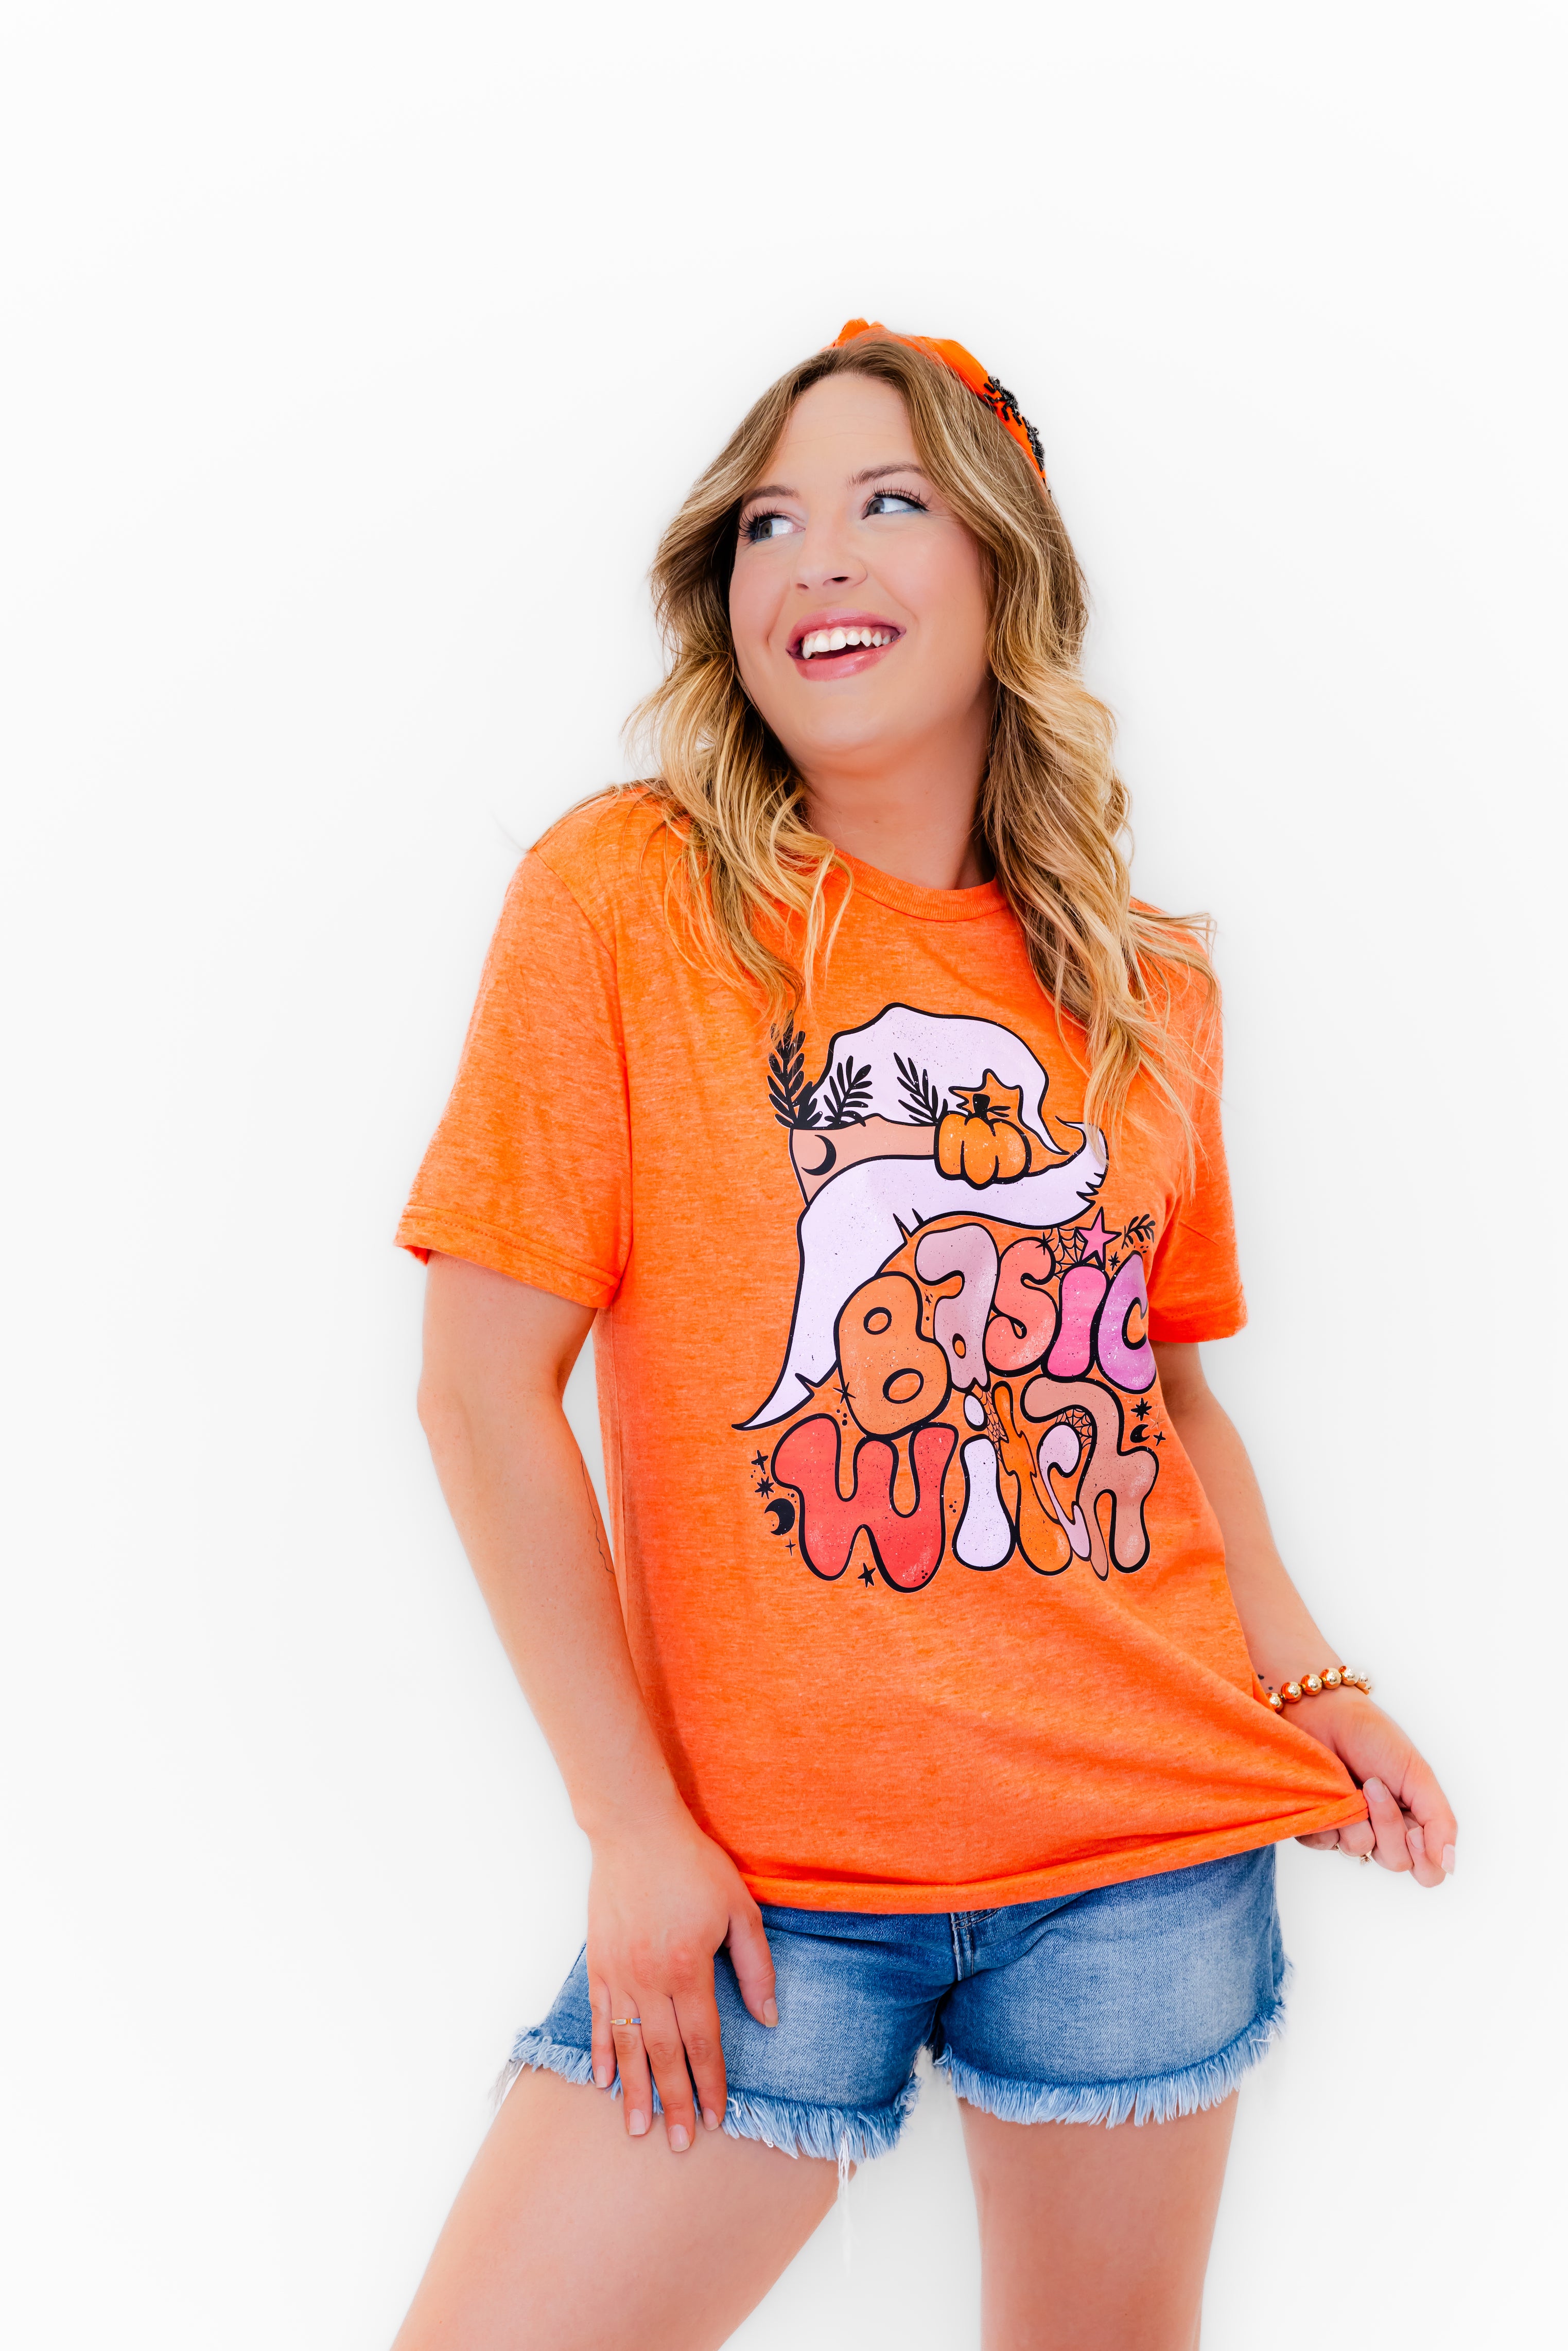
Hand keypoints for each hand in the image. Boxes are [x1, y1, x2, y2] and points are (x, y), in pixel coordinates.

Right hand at [586, 1804, 776, 2149]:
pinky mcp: (597, 1963)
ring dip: (634, 2090)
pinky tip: (604, 2080)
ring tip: (638, 2128)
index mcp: (688, 1968)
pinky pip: (598, 2018)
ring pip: (627, 2045)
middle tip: (678, 2144)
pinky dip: (600, 2052)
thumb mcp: (739, 1908)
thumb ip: (755, 1965)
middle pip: (664, 2054)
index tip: (717, 2117)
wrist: (636, 1830)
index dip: (711, 2083)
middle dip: (674, 2102)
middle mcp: (649, 1979)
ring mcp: (618, 1973)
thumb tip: (769, 2017)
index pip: (702, 2041)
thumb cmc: (693, 1865)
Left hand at [1292, 1691, 1456, 1886]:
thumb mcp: (1417, 1774)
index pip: (1428, 1871)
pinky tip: (1327, 1795)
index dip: (1424, 1857)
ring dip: (1356, 1816)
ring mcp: (1349, 1828)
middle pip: (1395, 1862)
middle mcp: (1383, 1830)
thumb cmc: (1373, 1737)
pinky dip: (1325, 1819)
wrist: (1324, 1712)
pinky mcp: (1318, 1824)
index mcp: (1413, 1820)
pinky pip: (1322, 1843)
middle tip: (1374, 1785)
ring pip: (1358, 1852)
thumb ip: (1440, 1821)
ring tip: (1350, 1783)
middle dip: (1388, 1824)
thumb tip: (1450, 1865)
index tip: (1415, 1829)